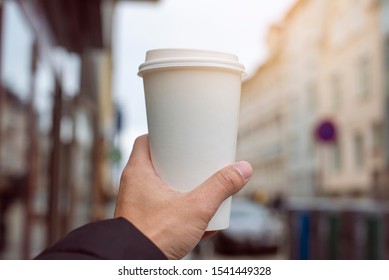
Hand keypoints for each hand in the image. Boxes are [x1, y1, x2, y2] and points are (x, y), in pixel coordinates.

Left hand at [114, 135, 251, 258]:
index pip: (146, 141)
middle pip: (157, 163)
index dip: (164, 135)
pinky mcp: (145, 222)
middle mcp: (134, 186)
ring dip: (182, 186)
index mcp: (138, 172)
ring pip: (162, 186)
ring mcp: (138, 205)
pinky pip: (164, 207)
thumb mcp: (195, 208)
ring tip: (201, 187)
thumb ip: (220, 187)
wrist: (136, 267)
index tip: (182, 136)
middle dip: (179, 163)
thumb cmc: (155, 235)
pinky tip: (198, 216)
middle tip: (197, 161)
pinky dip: (180, 207)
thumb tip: (243, 169)